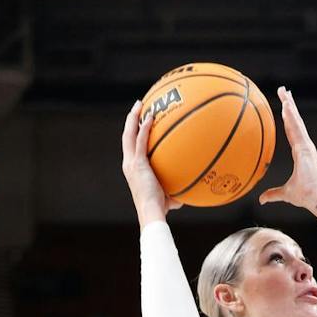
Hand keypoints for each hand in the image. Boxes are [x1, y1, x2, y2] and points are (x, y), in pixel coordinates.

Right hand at [120, 101, 181, 224]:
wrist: (152, 212)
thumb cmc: (161, 209)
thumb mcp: (169, 196)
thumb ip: (176, 191)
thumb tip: (190, 191)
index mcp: (132, 168)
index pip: (131, 146)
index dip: (133, 132)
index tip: (139, 121)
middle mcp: (128, 163)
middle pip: (126, 135)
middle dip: (131, 119)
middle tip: (138, 106)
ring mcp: (131, 162)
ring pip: (129, 134)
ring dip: (134, 118)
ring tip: (140, 104)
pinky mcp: (137, 163)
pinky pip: (140, 141)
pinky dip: (144, 128)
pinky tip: (151, 117)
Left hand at [258, 87, 316, 217]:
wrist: (313, 197)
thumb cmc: (303, 196)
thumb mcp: (284, 194)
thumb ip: (273, 194)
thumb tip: (262, 199)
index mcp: (300, 153)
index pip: (292, 132)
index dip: (289, 119)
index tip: (285, 108)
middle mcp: (304, 146)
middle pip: (295, 122)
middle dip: (289, 106)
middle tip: (284, 92)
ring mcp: (306, 146)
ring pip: (296, 122)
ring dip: (290, 106)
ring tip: (284, 92)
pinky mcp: (306, 147)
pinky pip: (297, 128)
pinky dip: (292, 117)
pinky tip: (286, 106)